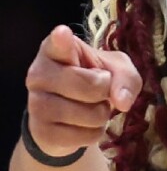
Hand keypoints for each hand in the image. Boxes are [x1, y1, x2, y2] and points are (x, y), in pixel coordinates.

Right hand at [24, 25, 142, 156]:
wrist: (70, 117)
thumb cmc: (94, 81)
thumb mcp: (117, 71)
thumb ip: (126, 77)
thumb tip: (122, 102)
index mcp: (56, 50)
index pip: (58, 44)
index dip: (62, 40)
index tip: (63, 34)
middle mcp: (39, 73)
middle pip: (89, 86)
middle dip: (105, 93)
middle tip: (98, 91)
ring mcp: (36, 104)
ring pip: (89, 115)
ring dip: (100, 115)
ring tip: (90, 107)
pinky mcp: (41, 131)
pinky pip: (84, 137)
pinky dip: (93, 134)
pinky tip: (82, 125)